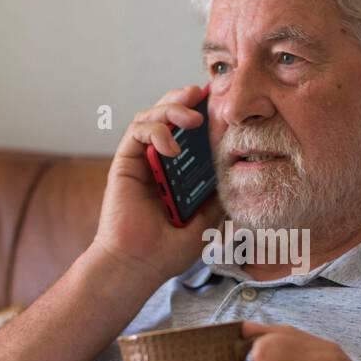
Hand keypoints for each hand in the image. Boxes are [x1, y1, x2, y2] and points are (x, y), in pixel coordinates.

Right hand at [90, 83, 225, 288]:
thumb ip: (217, 195)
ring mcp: (141, 161)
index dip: (201, 112)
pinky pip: (137, 132)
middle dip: (185, 99)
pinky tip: (171, 147)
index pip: (189, 133)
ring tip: (192, 119)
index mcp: (177, 172)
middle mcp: (157, 161)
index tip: (220, 102)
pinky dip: (155, 131)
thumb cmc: (167, 250)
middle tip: (203, 94)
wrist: (139, 266)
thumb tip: (237, 171)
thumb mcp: (206, 220)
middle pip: (168, 115)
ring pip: (151, 116)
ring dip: (171, 109)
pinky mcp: (124, 163)